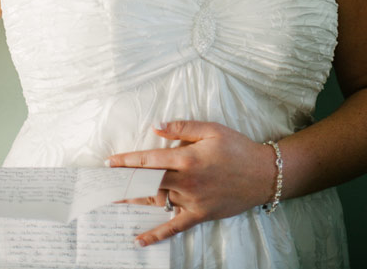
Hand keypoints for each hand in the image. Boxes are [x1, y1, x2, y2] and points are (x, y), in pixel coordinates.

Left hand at [106, 120, 273, 246]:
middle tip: (103, 184)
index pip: (149, 160)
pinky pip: (174, 227)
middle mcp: (186, 182)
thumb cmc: (237, 148)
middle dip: (124, 182)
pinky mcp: (200, 214)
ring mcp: (192, 201)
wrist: (263, 174)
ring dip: (133, 202)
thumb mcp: (211, 129)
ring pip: (157, 201)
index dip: (128, 161)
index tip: (110, 162)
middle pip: (147, 182)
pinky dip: (156, 234)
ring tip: (112, 201)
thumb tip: (156, 126)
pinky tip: (139, 239)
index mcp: (187, 158)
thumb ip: (182, 128)